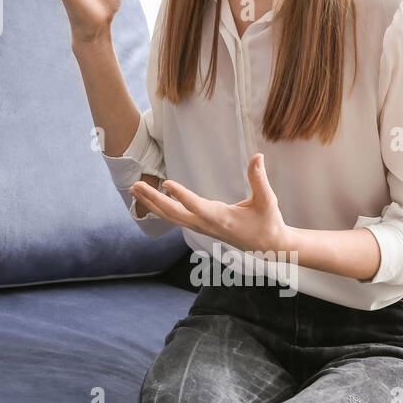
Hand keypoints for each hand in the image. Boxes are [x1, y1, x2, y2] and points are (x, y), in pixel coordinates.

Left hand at [129, 153, 289, 253]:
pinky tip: (147, 200)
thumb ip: (259, 179)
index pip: (197, 206)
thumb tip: (258, 156)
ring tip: (133, 189)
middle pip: (174, 214)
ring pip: (170, 218)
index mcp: (221, 219)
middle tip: (136, 184)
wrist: (268, 246)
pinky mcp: (199, 227)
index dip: (182, 195)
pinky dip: (158, 209)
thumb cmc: (268, 222)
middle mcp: (206, 225)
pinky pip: (174, 219)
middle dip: (153, 199)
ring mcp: (201, 228)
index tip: (166, 183)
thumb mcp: (268, 200)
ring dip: (151, 204)